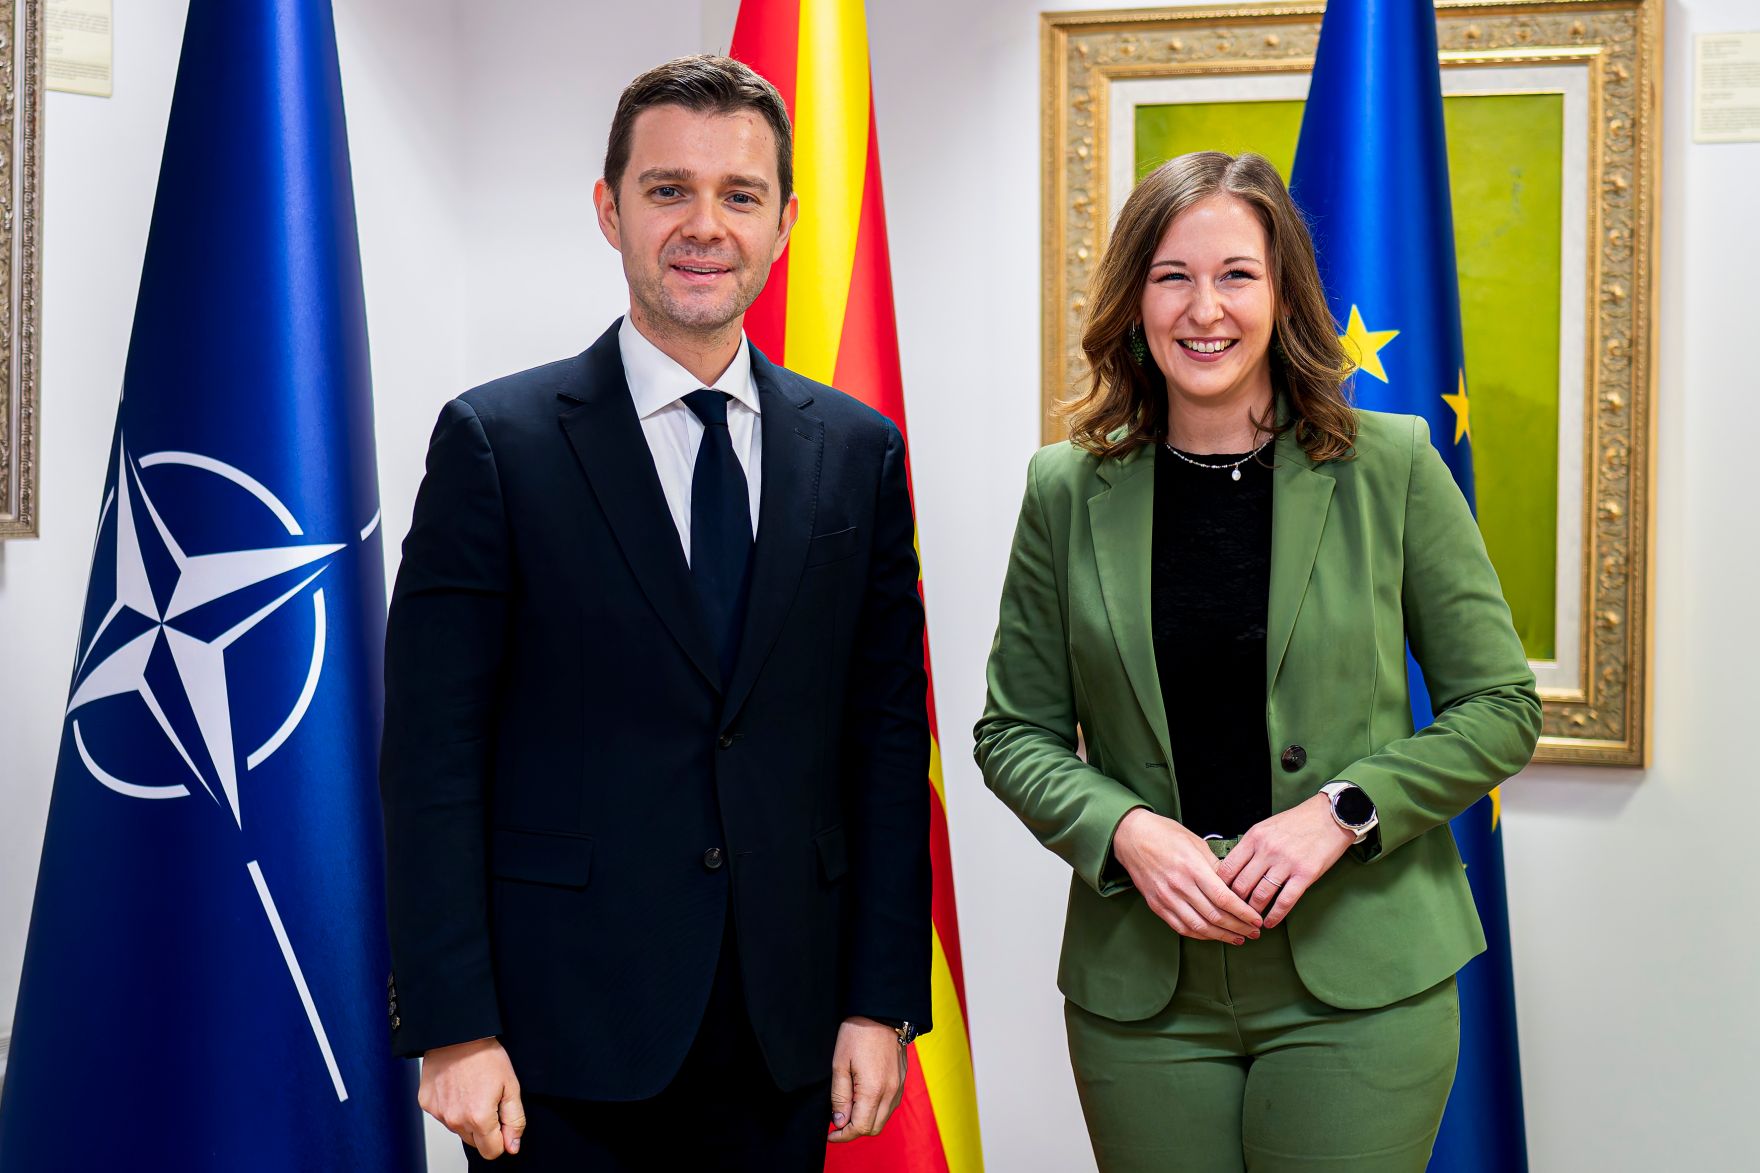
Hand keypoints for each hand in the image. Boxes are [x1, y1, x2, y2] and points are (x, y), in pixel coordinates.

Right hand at [418, 1037, 524, 1159]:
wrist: (457, 1034)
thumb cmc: (485, 1055)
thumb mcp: (511, 1086)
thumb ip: (514, 1120)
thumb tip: (512, 1146)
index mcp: (479, 1118)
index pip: (492, 1151)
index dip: (501, 1138)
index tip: (502, 1120)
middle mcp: (456, 1120)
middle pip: (475, 1142)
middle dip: (484, 1127)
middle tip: (488, 1099)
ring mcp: (439, 1113)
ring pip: (459, 1129)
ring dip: (467, 1117)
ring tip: (472, 1089)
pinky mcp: (427, 1104)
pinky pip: (444, 1116)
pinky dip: (452, 1106)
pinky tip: (457, 1086)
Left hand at [828, 1016, 907, 1141]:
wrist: (881, 1013)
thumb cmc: (857, 1035)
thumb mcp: (840, 1064)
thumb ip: (840, 1096)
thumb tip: (840, 1121)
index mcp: (873, 1090)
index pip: (860, 1128)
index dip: (843, 1135)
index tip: (830, 1133)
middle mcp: (890, 1093)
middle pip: (873, 1128)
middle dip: (854, 1130)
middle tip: (837, 1121)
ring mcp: (899, 1087)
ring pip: (883, 1119)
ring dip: (866, 1121)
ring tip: (849, 1109)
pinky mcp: (902, 1081)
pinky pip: (890, 1106)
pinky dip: (877, 1110)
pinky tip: (864, 1098)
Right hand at [1110, 808, 1261, 942]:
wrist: (1131, 837)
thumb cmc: (1164, 835)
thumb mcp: (1196, 843)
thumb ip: (1216, 866)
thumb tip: (1235, 885)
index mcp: (1191, 867)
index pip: (1224, 898)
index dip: (1243, 913)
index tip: (1256, 918)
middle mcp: (1179, 885)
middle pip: (1215, 916)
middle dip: (1239, 927)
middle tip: (1253, 932)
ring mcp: (1166, 898)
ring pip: (1199, 927)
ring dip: (1222, 936)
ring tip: (1238, 938)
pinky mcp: (1157, 905)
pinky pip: (1182, 927)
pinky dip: (1201, 935)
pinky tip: (1213, 935)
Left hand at [1217, 794, 1354, 927]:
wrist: (1330, 816)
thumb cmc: (1298, 822)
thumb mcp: (1266, 827)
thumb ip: (1251, 846)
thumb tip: (1234, 868)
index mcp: (1254, 837)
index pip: (1227, 867)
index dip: (1221, 886)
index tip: (1222, 895)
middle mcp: (1267, 850)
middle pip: (1241, 885)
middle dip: (1236, 902)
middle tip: (1236, 911)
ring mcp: (1286, 863)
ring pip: (1260, 896)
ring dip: (1253, 912)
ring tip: (1252, 919)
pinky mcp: (1305, 874)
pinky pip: (1285, 901)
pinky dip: (1275, 916)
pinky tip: (1270, 922)